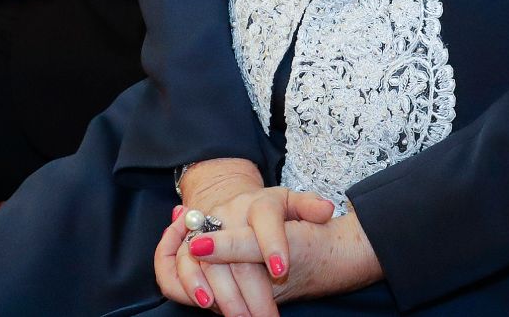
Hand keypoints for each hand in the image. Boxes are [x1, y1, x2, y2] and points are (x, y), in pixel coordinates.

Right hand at [158, 162, 335, 315]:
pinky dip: (191, 287)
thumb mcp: (293, 203)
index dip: (272, 245)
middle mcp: (229, 213)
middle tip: (268, 316)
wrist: (236, 207)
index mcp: (260, 203)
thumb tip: (327, 210)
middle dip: (252, 289)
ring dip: (224, 294)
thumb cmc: (271, 212)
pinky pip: (181, 266)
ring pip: (209, 263)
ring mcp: (205, 228)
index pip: (266, 220)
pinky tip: (208, 306)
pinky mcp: (188, 244)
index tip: (281, 271)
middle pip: (238, 253)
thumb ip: (310, 207)